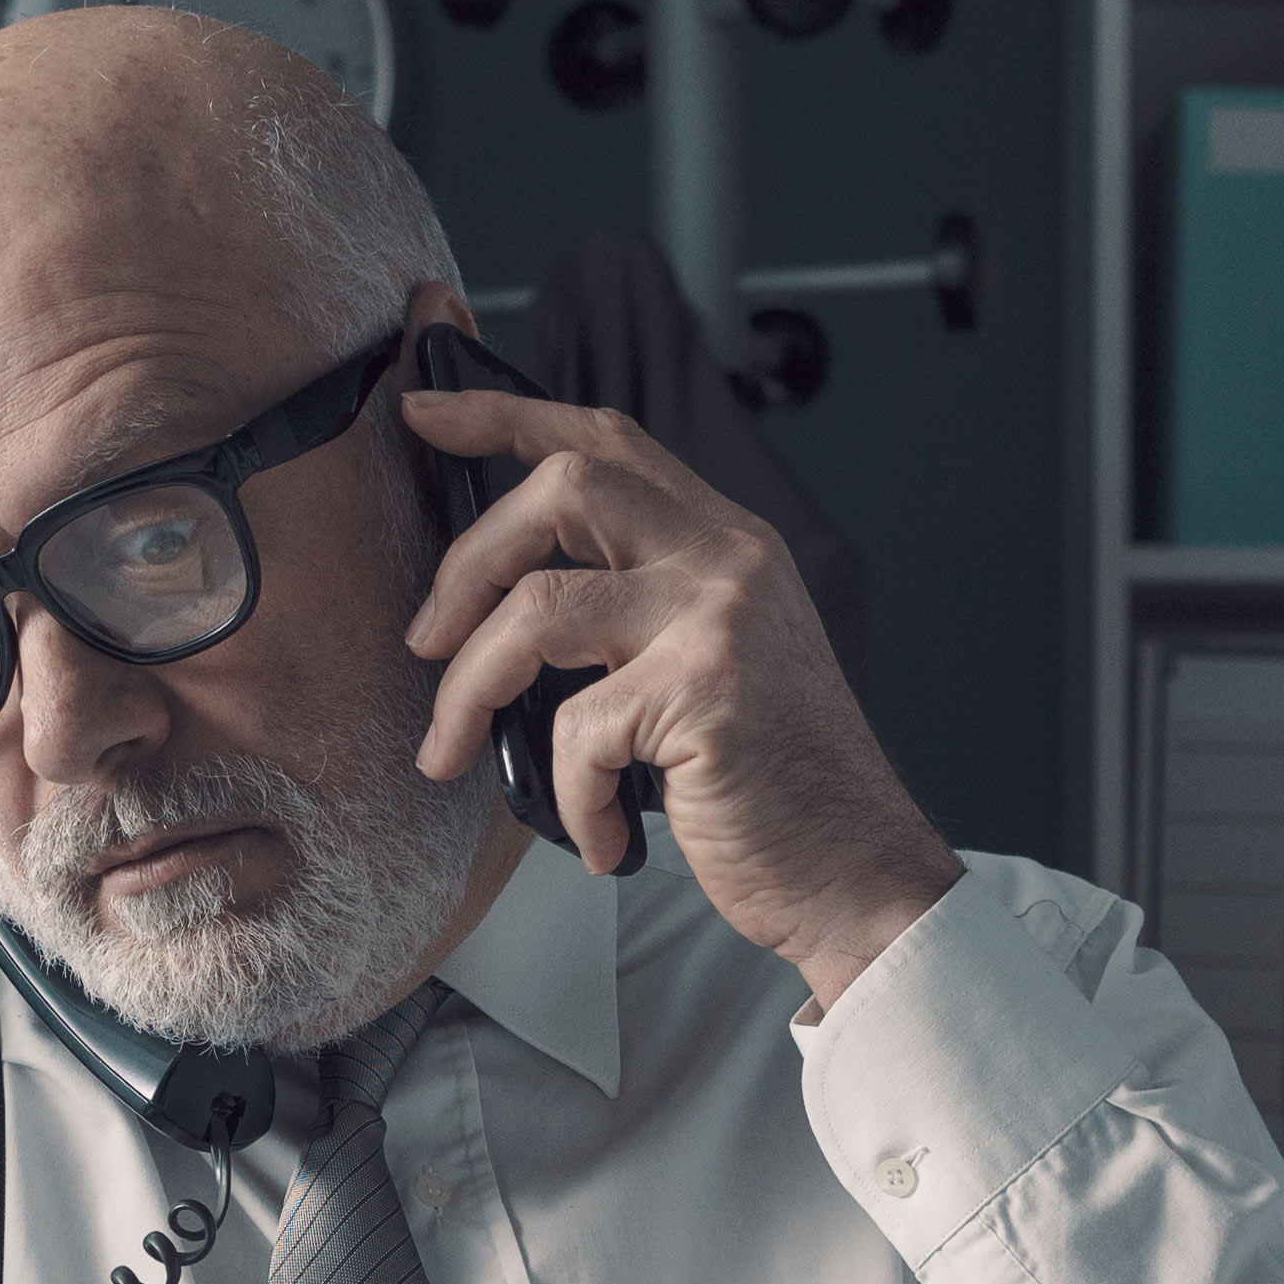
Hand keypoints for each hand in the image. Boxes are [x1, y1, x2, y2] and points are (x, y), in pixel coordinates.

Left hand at [400, 385, 960, 1012]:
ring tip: (455, 749)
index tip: (426, 412)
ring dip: (468, 689)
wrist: (857, 870)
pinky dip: (570, 799)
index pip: (606, 440)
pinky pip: (575, 733)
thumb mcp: (715, 662)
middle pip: (561, 488)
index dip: (504, 412)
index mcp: (726, 542)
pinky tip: (600, 834)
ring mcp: (719, 619)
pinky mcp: (704, 694)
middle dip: (465, 562)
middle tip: (427, 642)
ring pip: (536, 608)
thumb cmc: (777, 786)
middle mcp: (728, 560)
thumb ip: (639, 608)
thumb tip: (498, 607)